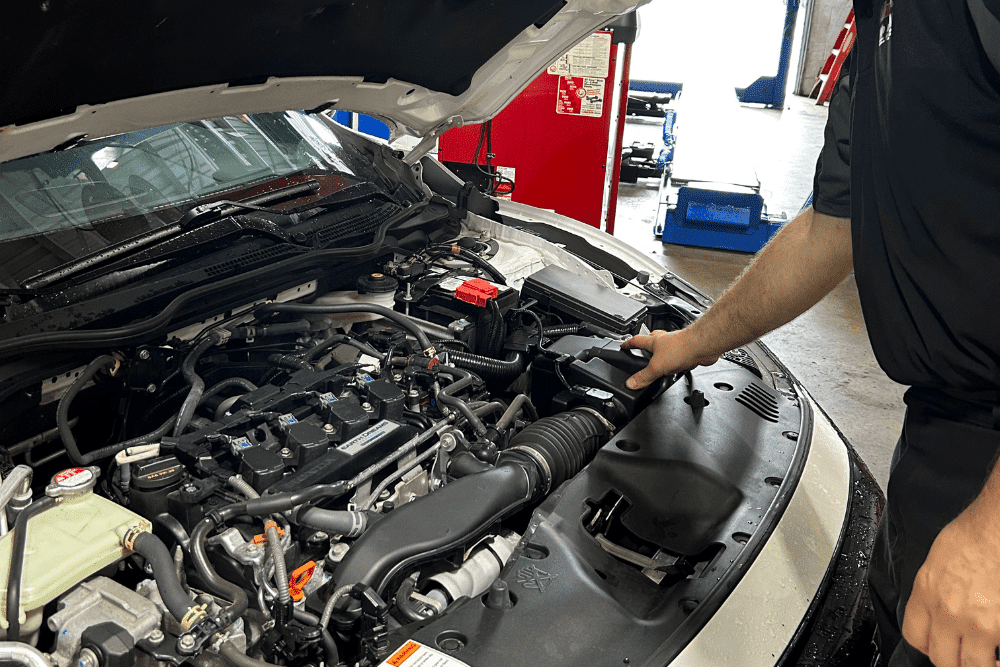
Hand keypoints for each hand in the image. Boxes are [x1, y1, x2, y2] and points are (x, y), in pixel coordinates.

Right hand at [620, 329, 718, 389]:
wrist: (702, 346)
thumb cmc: (682, 348)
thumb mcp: (657, 367)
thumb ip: (644, 376)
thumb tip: (630, 383)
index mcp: (654, 342)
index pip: (636, 340)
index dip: (628, 343)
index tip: (623, 345)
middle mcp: (665, 341)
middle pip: (652, 340)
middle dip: (646, 344)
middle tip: (642, 349)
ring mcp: (677, 345)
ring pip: (666, 348)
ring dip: (663, 353)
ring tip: (660, 362)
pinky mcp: (688, 351)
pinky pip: (679, 356)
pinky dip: (677, 361)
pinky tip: (678, 368)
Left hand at [902, 503, 999, 666]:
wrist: (996, 529)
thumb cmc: (973, 535)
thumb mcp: (936, 561)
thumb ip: (932, 590)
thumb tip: (935, 606)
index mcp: (926, 593)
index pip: (914, 637)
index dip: (926, 645)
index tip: (936, 644)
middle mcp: (948, 612)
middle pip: (942, 659)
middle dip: (953, 659)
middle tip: (963, 653)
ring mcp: (977, 624)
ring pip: (972, 666)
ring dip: (978, 663)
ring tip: (986, 656)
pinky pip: (998, 658)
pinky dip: (999, 658)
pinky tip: (999, 652)